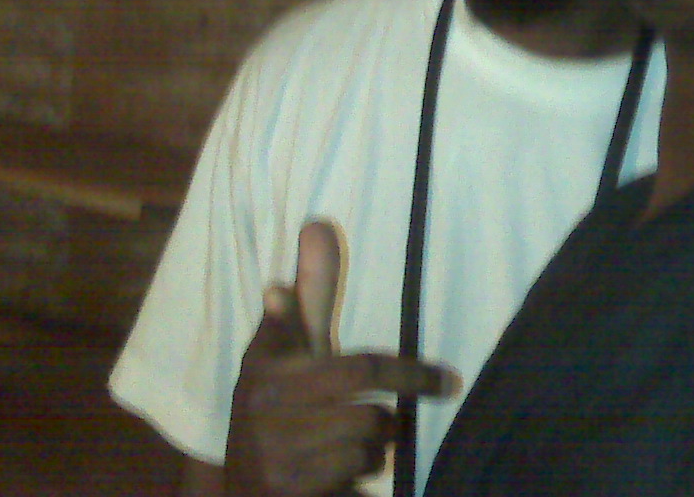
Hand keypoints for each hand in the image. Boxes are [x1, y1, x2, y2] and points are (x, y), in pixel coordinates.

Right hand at [222, 221, 460, 496]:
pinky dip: (357, 472)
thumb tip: (318, 223)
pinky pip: (352, 475)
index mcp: (267, 367)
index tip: (449, 381)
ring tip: (352, 440)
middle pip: (371, 411)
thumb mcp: (290, 348)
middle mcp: (263, 409)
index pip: (362, 368)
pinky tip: (338, 468)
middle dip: (391, 414)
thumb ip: (310, 292)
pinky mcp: (286, 490)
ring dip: (372, 445)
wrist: (243, 483)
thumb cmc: (278, 402)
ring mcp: (274, 455)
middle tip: (406, 411)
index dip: (409, 372)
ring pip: (365, 445)